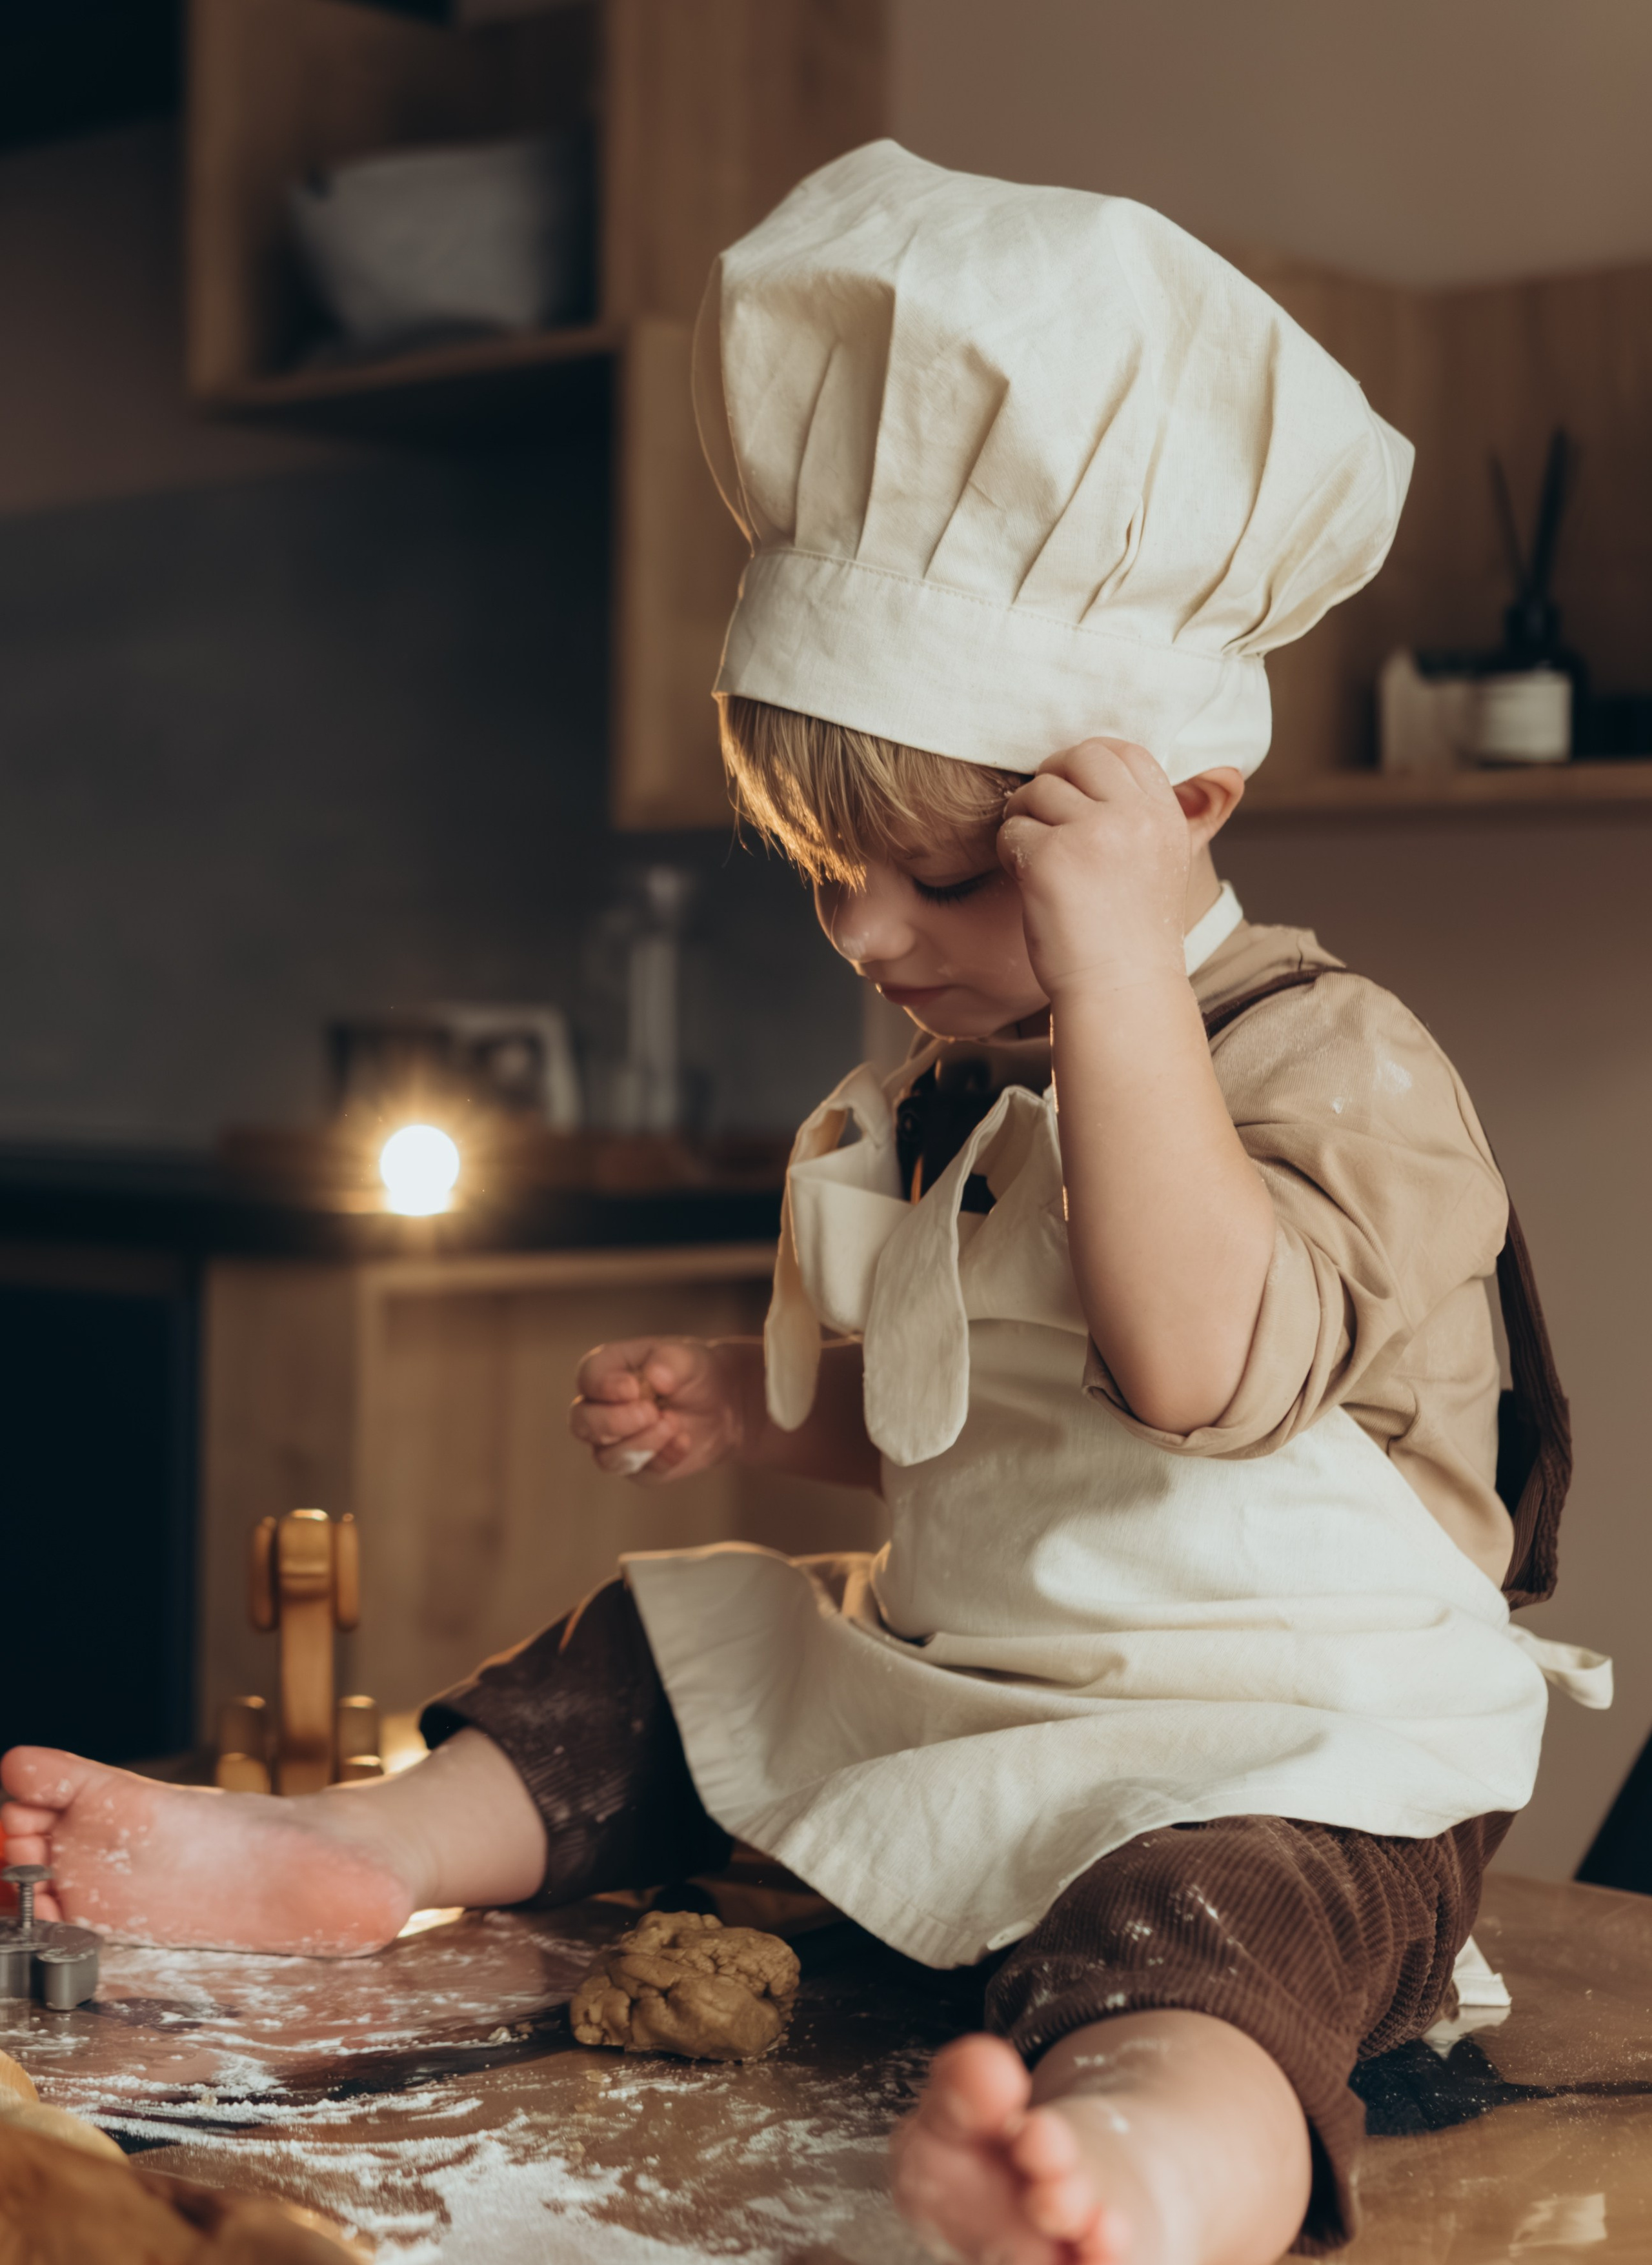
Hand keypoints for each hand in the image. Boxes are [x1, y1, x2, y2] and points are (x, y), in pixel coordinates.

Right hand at [570, 1337, 742, 1481]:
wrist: (718, 1406)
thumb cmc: (693, 1373)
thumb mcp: (689, 1359)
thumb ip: (670, 1361)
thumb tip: (655, 1376)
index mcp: (607, 1370)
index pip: (588, 1378)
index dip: (604, 1386)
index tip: (633, 1388)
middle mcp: (600, 1407)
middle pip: (581, 1423)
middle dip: (614, 1422)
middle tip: (651, 1412)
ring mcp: (613, 1441)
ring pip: (606, 1456)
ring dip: (642, 1443)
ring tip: (674, 1424)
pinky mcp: (633, 1465)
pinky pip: (638, 1473)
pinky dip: (663, 1459)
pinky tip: (684, 1441)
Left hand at [997, 739, 1190, 1002]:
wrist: (1121, 990)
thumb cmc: (1134, 936)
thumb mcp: (1167, 864)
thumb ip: (1168, 818)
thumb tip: (1220, 773)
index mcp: (1164, 816)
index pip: (1125, 751)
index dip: (1089, 762)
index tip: (1073, 793)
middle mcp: (1133, 816)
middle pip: (1078, 757)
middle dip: (1051, 779)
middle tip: (1041, 816)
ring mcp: (1091, 833)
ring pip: (1037, 791)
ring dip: (1024, 819)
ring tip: (1035, 859)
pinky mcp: (1050, 856)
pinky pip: (1012, 829)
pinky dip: (1009, 852)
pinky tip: (1027, 882)